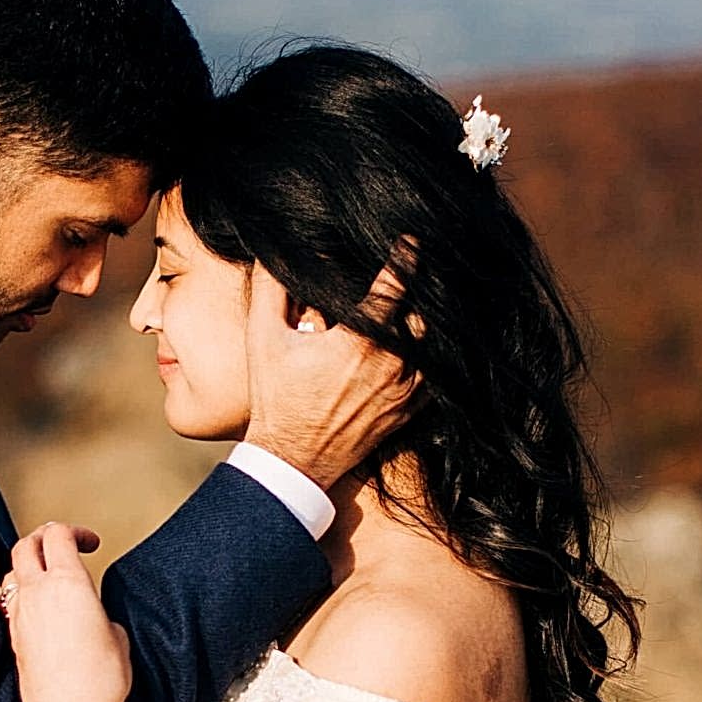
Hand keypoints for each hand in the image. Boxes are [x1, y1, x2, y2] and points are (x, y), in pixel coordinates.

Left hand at [0, 523, 130, 701]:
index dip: (74, 532)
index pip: (58, 535)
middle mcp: (36, 595)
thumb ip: (100, 614)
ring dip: (28, 567)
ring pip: (13, 574)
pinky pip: (8, 604)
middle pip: (26, 546)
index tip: (88, 541)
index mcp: (67, 583)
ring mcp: (19, 617)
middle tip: (61, 543)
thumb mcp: (118, 637)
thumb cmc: (98, 685)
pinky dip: (17, 596)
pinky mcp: (13, 640)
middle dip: (43, 538)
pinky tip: (25, 602)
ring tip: (46, 575)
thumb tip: (93, 618)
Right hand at [242, 262, 417, 490]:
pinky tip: (421, 342)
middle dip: (424, 288)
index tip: (409, 240)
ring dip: (429, 320)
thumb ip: (271, 288)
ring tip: (422, 301)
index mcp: (361, 341)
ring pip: (436, 341)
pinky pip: (438, 374)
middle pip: (427, 310)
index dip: (405, 256)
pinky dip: (434, 354)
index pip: (396, 284)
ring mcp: (407, 390)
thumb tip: (275, 249)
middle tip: (419, 270)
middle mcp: (394, 364)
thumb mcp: (263, 339)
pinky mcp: (412, 410)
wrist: (294, 462)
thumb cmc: (277, 399)